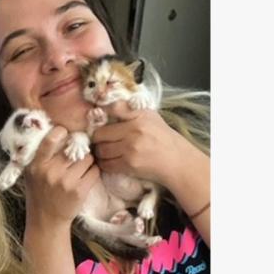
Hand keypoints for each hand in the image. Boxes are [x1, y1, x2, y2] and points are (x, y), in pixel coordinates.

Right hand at [23, 125, 101, 226]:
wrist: (46, 220)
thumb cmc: (39, 192)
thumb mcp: (32, 173)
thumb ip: (41, 155)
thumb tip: (59, 132)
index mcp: (37, 165)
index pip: (49, 140)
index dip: (60, 132)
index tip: (64, 132)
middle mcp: (51, 172)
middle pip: (74, 148)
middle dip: (78, 150)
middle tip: (76, 155)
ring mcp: (66, 182)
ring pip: (87, 159)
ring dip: (87, 162)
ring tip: (80, 168)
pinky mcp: (79, 191)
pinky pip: (94, 171)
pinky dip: (93, 172)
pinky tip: (86, 177)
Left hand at [90, 100, 206, 186]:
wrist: (176, 160)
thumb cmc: (162, 137)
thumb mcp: (150, 116)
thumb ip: (129, 111)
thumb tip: (105, 108)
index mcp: (139, 116)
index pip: (111, 109)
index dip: (100, 116)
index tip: (99, 121)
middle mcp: (133, 132)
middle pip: (100, 134)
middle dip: (98, 138)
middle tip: (101, 140)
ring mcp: (130, 150)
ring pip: (101, 150)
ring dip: (100, 152)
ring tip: (105, 150)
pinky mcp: (129, 165)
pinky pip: (106, 164)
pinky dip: (105, 163)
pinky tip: (110, 160)